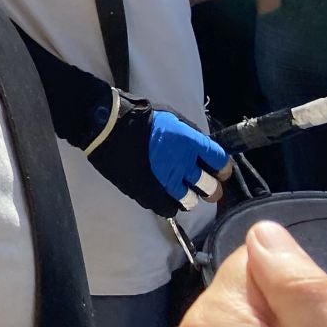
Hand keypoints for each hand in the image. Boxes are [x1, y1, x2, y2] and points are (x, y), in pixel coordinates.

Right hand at [85, 92, 229, 217]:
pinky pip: (170, 209)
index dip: (222, 168)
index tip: (217, 169)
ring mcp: (166, 182)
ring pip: (191, 201)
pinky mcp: (149, 194)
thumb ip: (190, 135)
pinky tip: (162, 193)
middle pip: (212, 188)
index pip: (221, 162)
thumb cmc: (138, 116)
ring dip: (188, 196)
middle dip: (210, 187)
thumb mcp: (171, 118)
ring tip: (178, 188)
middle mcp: (183, 165)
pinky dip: (169, 204)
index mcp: (190, 143)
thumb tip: (202, 148)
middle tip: (202, 183)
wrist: (105, 126)